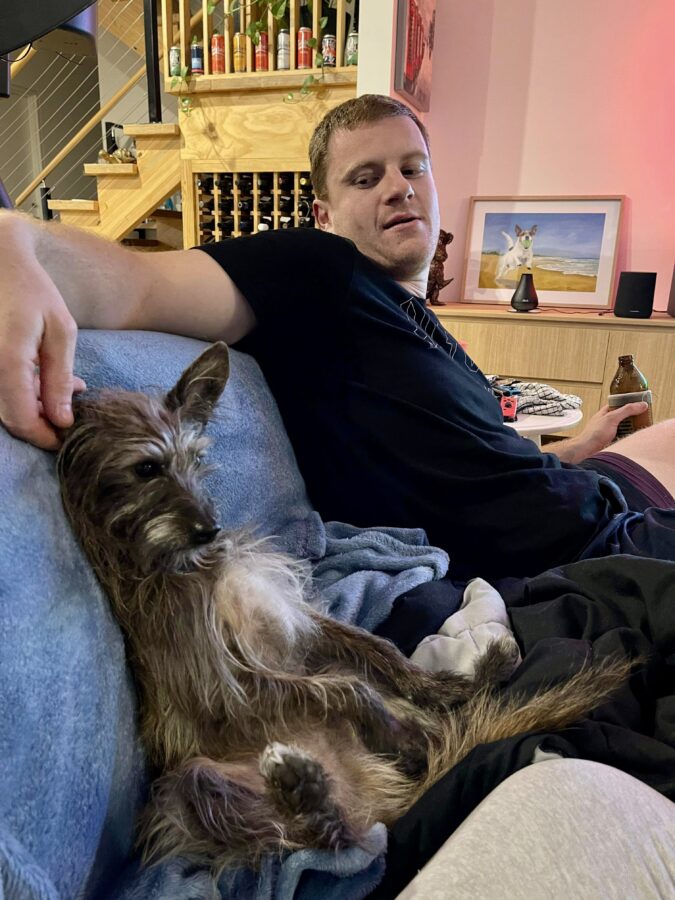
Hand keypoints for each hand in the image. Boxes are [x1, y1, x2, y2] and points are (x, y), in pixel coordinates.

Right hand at [0, 244, 84, 449]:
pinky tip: (46, 378)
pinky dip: (23, 391)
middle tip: (69, 415)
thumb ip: (60, 378)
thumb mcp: (60, 331)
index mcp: (7, 361)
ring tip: (65, 389)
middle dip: (42, 423)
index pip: (22, 419)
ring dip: (35, 407)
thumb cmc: (32, 291)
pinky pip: (0, 389)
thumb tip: (61, 419)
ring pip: (5, 404)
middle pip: (11, 417)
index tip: (65, 439)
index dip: (44, 436)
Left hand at [578, 402, 648, 454]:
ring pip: (624, 427)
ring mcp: (609, 431)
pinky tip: (635, 438)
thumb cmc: (594, 433)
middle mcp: (607, 421)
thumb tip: (641, 404)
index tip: (641, 403)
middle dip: (634, 416)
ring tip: (643, 427)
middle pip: (624, 416)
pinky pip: (623, 437)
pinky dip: (629, 437)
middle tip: (645, 416)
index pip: (620, 403)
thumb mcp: (612, 418)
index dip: (630, 402)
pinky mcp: (611, 441)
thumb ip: (626, 410)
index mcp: (606, 412)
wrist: (586, 450)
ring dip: (632, 427)